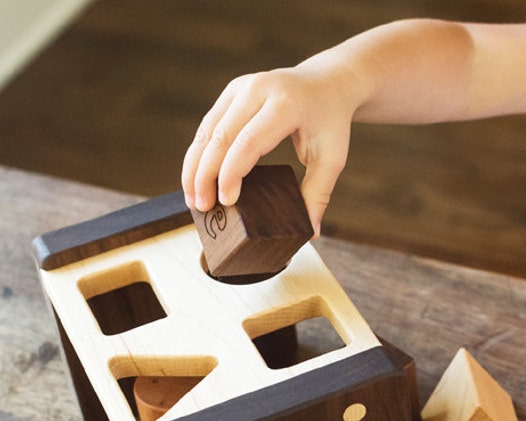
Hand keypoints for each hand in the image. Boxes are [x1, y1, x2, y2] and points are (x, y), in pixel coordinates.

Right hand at [181, 64, 358, 236]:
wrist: (327, 83)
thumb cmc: (329, 122)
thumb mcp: (332, 157)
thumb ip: (318, 194)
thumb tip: (311, 233)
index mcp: (285, 104)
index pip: (248, 142)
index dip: (231, 173)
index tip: (226, 202)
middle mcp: (258, 89)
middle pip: (221, 136)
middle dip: (205, 174)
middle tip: (202, 207)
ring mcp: (241, 87)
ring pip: (207, 130)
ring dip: (194, 166)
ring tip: (193, 199)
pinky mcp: (231, 91)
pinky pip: (209, 125)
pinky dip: (199, 153)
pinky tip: (196, 179)